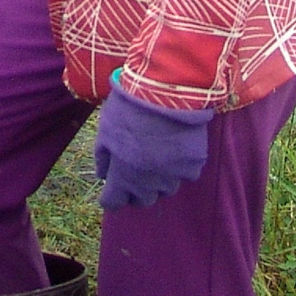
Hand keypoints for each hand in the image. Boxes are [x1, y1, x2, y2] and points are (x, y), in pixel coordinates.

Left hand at [92, 72, 212, 209]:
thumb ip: (102, 157)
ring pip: (165, 190)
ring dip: (158, 180)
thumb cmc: (129, 108)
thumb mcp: (105, 130)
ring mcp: (173, 177)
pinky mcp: (194, 166)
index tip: (112, 189)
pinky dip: (179, 167)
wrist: (167, 92)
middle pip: (142, 201)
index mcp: (123, 177)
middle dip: (136, 191)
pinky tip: (176, 148)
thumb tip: (103, 176)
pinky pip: (185, 175)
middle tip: (135, 171)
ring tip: (157, 157)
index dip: (111, 197)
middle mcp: (149, 184)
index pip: (114, 203)